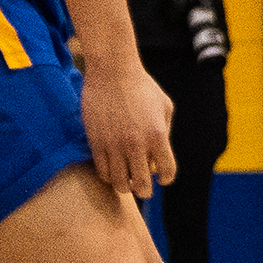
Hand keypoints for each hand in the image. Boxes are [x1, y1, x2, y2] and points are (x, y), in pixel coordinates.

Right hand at [83, 57, 176, 198]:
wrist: (112, 72)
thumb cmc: (142, 87)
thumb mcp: (165, 106)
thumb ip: (166, 132)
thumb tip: (158, 156)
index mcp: (158, 136)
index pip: (166, 171)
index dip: (165, 179)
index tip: (162, 179)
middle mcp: (136, 145)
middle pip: (142, 185)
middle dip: (145, 190)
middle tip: (143, 188)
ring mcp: (114, 145)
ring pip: (119, 183)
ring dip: (125, 187)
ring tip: (127, 182)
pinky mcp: (95, 143)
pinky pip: (102, 171)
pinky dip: (109, 176)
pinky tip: (113, 171)